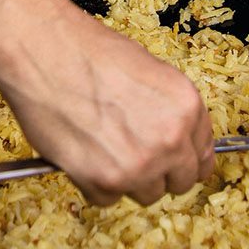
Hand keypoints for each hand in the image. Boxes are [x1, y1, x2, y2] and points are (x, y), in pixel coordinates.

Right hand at [0, 6, 214, 206]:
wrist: (45, 50)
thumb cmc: (88, 50)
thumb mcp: (146, 68)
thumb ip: (167, 108)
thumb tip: (170, 133)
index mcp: (186, 106)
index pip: (203, 152)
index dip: (188, 157)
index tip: (179, 162)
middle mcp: (169, 139)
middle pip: (180, 181)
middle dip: (161, 172)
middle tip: (136, 155)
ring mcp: (138, 165)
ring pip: (146, 194)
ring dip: (129, 178)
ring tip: (104, 146)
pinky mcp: (103, 182)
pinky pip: (108, 198)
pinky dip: (96, 183)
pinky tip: (84, 151)